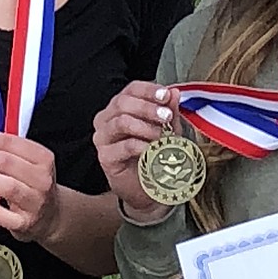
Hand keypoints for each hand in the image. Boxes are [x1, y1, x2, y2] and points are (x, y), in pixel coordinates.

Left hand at [0, 131, 62, 244]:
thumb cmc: (32, 185)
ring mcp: (35, 202)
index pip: (9, 141)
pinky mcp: (27, 223)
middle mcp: (41, 179)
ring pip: (8, 186)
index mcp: (42, 158)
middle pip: (6, 161)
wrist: (50, 216)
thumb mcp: (29, 162)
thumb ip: (5, 150)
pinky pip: (8, 217)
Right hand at [93, 80, 179, 223]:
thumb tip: (174, 92)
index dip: (149, 90)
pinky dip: (142, 146)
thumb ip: (169, 110)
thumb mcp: (166, 129)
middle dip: (148, 108)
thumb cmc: (153, 154)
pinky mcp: (105, 157)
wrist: (146, 189)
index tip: (166, 95)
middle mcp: (107, 118)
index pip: (131, 89)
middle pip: (123, 102)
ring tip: (162, 135)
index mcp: (120, 106)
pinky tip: (153, 150)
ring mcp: (103, 138)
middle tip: (166, 116)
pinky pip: (124, 146)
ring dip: (146, 127)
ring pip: (121, 122)